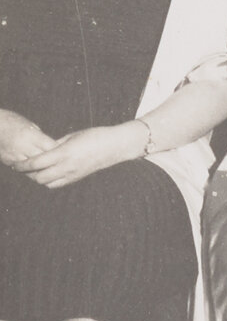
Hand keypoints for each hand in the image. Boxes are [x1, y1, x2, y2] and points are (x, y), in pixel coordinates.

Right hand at [0, 110, 55, 170]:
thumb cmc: (14, 121)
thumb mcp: (31, 127)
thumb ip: (42, 138)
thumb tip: (53, 147)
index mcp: (32, 136)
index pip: (51, 148)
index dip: (59, 151)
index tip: (66, 153)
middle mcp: (24, 147)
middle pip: (44, 160)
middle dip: (53, 163)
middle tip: (61, 165)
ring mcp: (15, 155)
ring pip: (33, 168)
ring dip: (42, 170)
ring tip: (50, 171)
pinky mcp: (9, 160)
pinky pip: (22, 170)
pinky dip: (30, 171)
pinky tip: (36, 171)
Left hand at [16, 121, 146, 188]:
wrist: (116, 146)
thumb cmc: (96, 136)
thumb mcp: (73, 136)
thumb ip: (56, 144)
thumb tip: (44, 149)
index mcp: (64, 153)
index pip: (36, 163)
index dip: (22, 165)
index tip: (15, 164)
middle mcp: (67, 166)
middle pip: (38, 177)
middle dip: (27, 173)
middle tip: (22, 168)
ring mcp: (73, 174)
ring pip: (47, 183)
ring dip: (38, 178)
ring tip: (34, 171)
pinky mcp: (78, 177)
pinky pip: (58, 184)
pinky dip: (49, 181)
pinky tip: (48, 174)